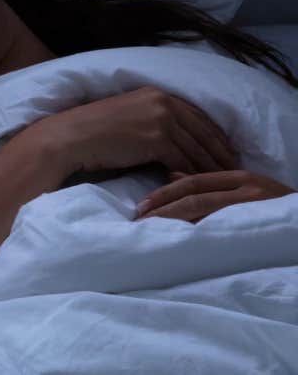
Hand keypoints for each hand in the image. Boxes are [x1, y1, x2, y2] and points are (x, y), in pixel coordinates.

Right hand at [32, 87, 238, 177]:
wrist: (70, 138)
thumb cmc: (94, 131)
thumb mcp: (129, 117)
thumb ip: (154, 121)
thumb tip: (176, 140)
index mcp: (157, 94)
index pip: (198, 115)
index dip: (215, 134)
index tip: (227, 150)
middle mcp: (162, 102)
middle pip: (203, 131)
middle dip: (220, 152)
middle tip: (234, 168)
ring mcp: (160, 119)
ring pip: (196, 148)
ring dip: (210, 166)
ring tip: (220, 181)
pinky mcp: (155, 138)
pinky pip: (182, 160)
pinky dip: (191, 173)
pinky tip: (196, 184)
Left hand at [135, 170, 294, 221]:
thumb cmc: (277, 208)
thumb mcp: (247, 191)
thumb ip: (212, 185)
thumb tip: (171, 175)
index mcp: (239, 177)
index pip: (193, 182)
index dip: (164, 194)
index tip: (141, 206)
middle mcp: (245, 186)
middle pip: (194, 194)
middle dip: (163, 207)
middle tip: (138, 219)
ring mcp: (255, 204)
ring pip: (205, 209)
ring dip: (173, 218)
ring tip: (150, 229)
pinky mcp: (262, 222)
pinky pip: (223, 228)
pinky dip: (200, 233)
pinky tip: (181, 241)